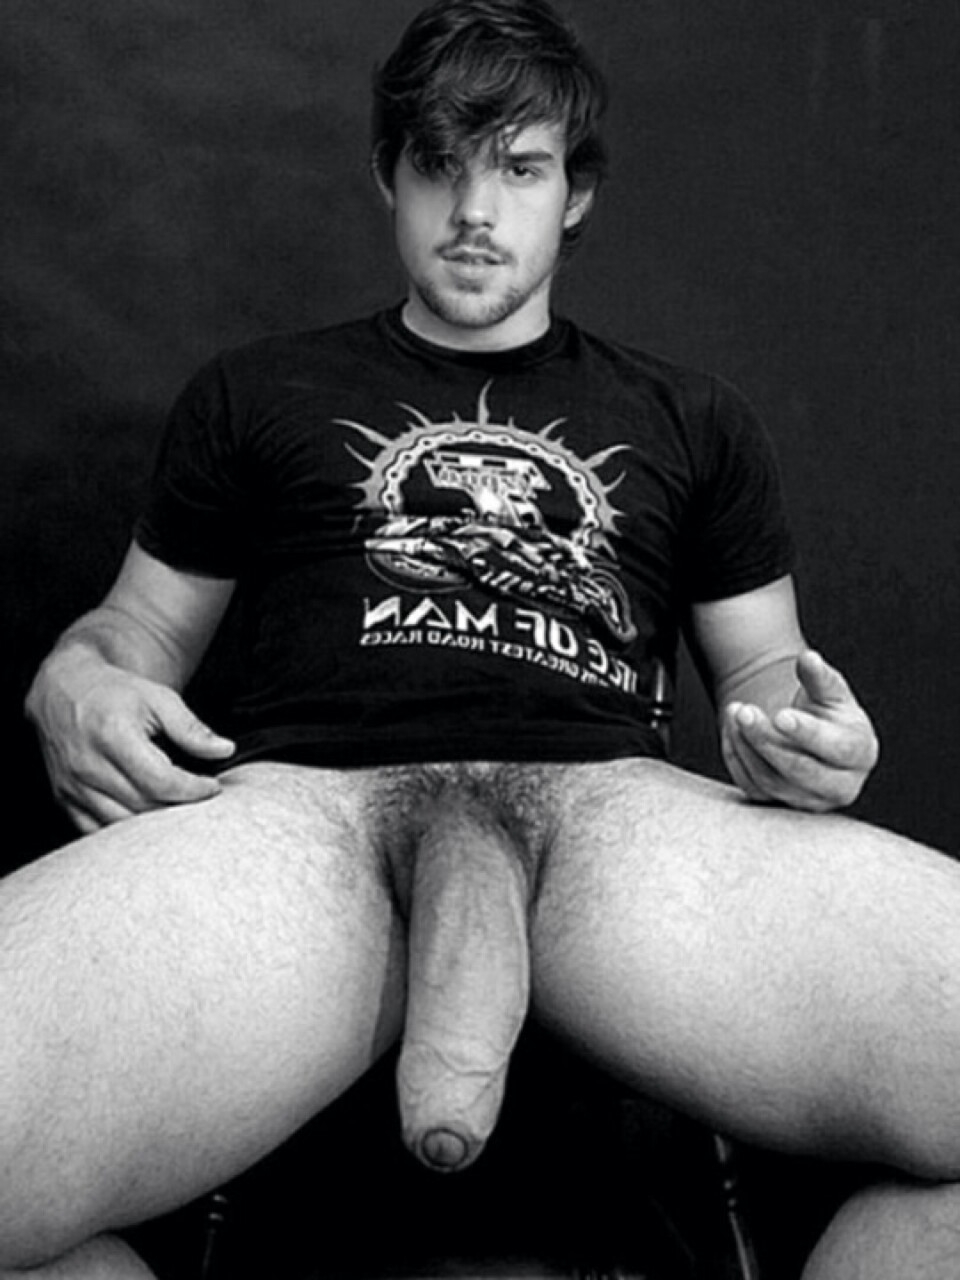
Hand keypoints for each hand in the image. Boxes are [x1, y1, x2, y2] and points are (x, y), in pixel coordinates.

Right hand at [26, 656, 235, 832]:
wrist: (63, 691)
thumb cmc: (115, 693)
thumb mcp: (158, 698)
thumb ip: (191, 728)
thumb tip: (225, 750)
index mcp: (113, 736)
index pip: (160, 781)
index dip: (193, 790)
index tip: (213, 787)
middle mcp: (88, 765)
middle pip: (144, 805)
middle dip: (180, 807)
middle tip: (201, 799)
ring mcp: (72, 786)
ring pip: (122, 824)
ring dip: (155, 825)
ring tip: (178, 808)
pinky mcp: (65, 799)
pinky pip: (97, 831)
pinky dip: (125, 832)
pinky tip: (148, 819)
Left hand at [721, 650, 878, 811]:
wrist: (809, 732)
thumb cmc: (825, 710)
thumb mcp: (829, 690)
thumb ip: (819, 676)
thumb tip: (808, 658)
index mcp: (860, 753)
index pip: (836, 748)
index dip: (808, 733)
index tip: (780, 716)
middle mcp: (840, 785)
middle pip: (800, 771)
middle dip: (768, 741)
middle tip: (744, 711)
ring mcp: (809, 800)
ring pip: (772, 781)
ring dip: (747, 745)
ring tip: (735, 711)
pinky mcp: (781, 804)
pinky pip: (752, 787)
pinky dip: (737, 758)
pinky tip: (731, 731)